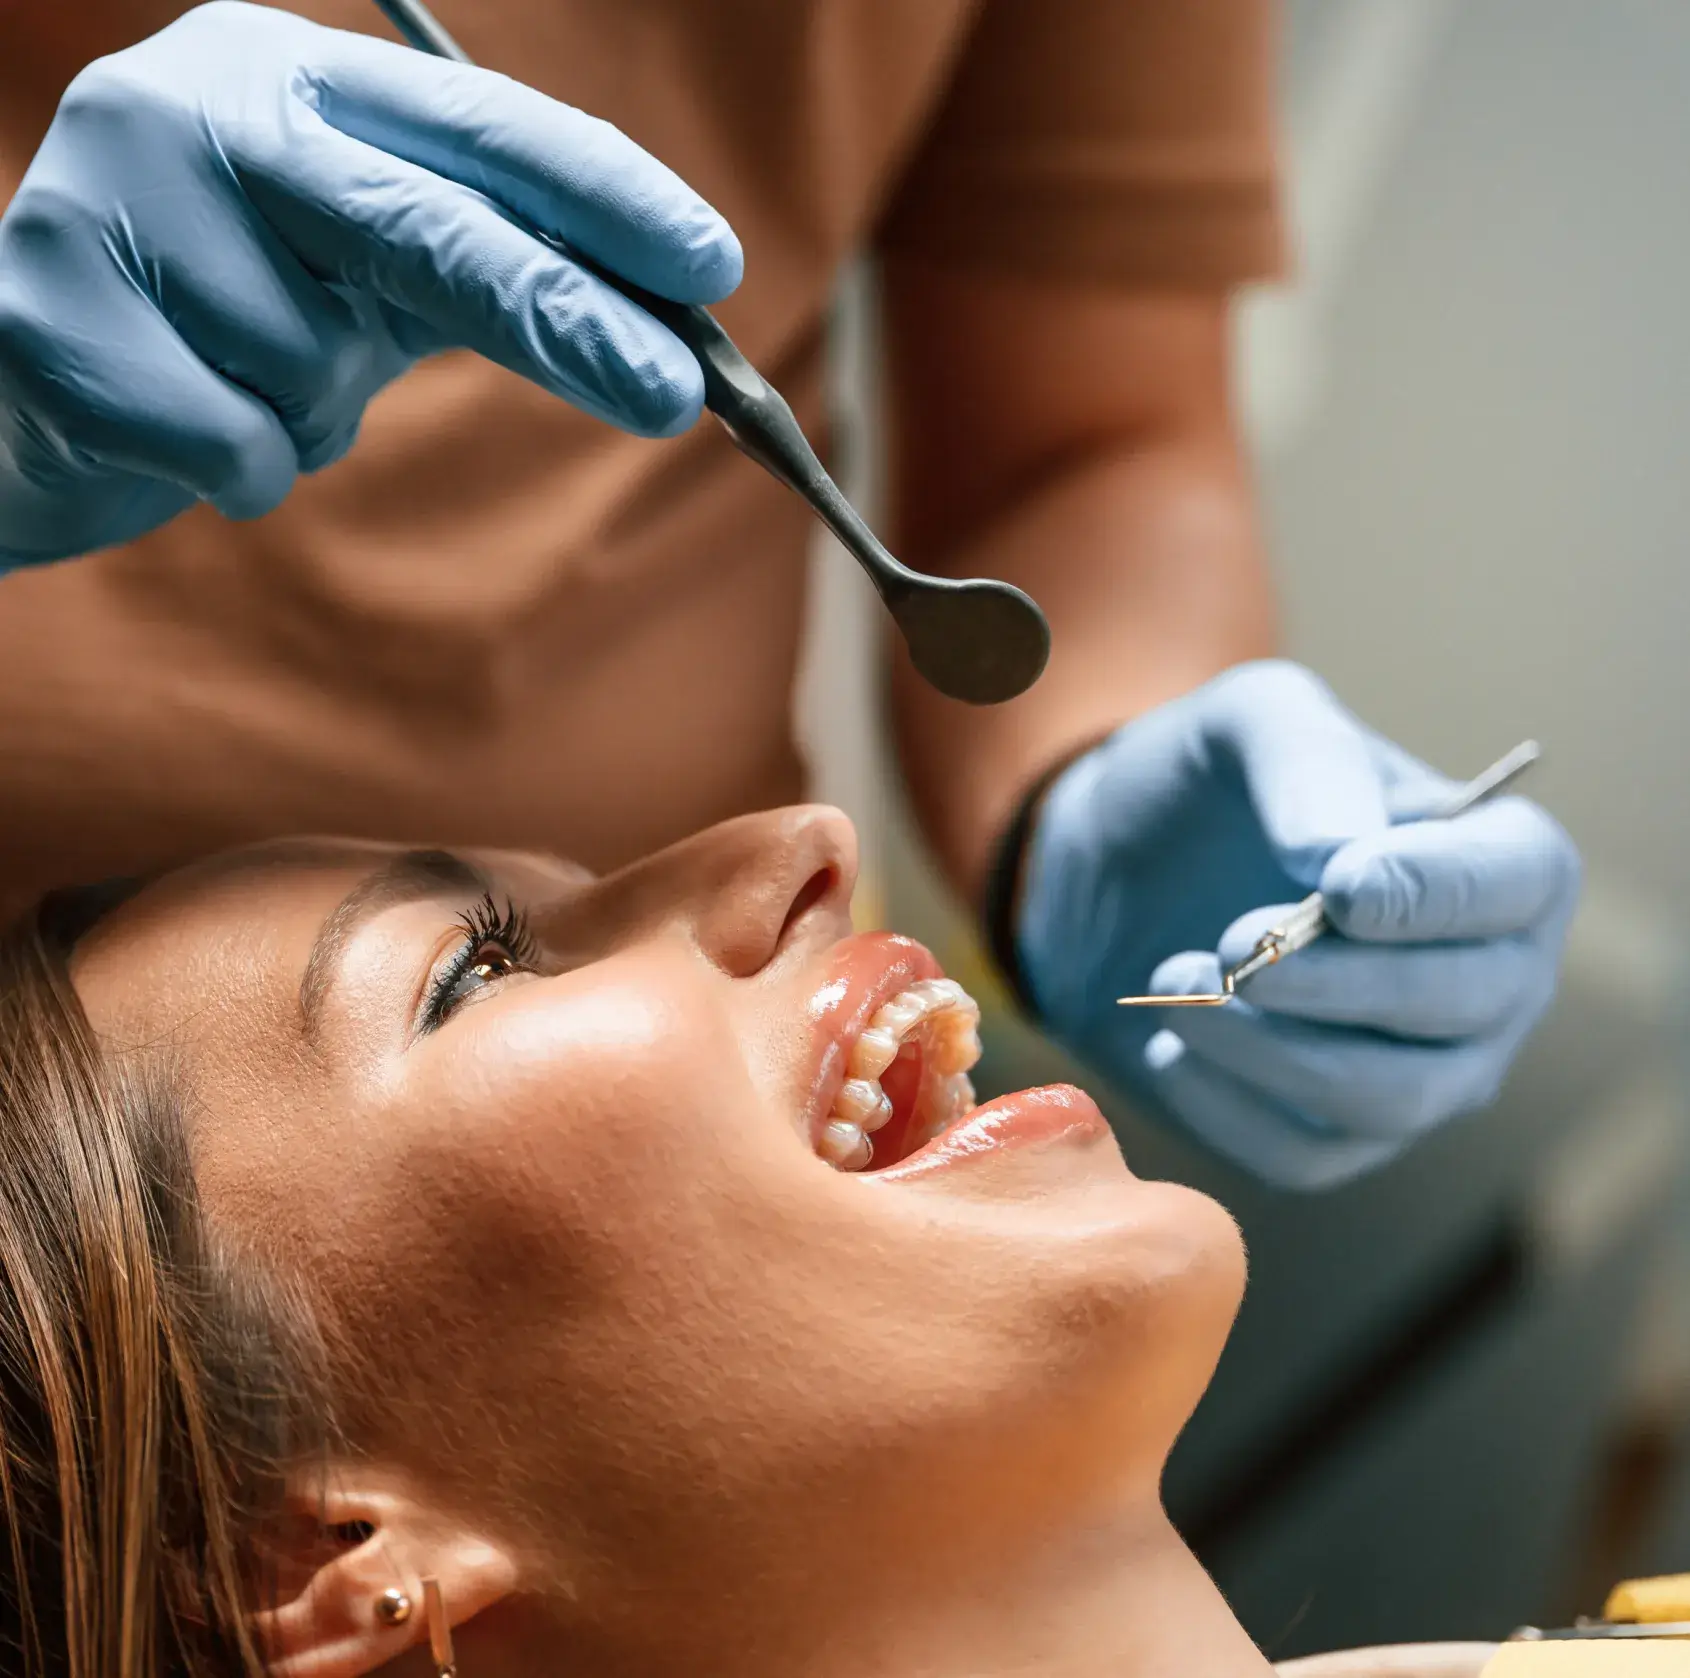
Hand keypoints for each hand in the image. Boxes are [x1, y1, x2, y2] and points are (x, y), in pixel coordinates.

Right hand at [0, 1, 741, 565]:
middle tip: (675, 395)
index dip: (604, 194)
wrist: (21, 387)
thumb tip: (667, 336)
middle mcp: (193, 105)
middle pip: (426, 224)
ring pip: (317, 366)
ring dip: (310, 413)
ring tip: (233, 382)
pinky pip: (239, 445)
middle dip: (565, 318)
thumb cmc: (221, 332)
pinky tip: (179, 429)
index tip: (711, 265)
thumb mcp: (353, 275)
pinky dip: (242, 469)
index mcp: (286, 77)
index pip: (479, 126)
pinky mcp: (54, 319)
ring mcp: (107, 199)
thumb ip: (475, 273)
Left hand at [1014, 661, 1580, 1188]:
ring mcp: (1422, 1071)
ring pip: (1384, 1097)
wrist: (1109, 874)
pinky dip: (1222, 1102)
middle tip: (1232, 940)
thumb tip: (1340, 859)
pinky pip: (1301, 1154)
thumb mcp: (1247, 721)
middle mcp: (1490, 978)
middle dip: (1337, 979)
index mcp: (1497, 860)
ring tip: (1180, 974)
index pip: (1520, 884)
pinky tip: (1168, 1040)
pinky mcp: (1336, 1137)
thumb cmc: (1207, 787)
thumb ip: (1305, 760)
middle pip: (1460, 1005)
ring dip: (1269, 1046)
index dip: (1436, 894)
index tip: (1339, 886)